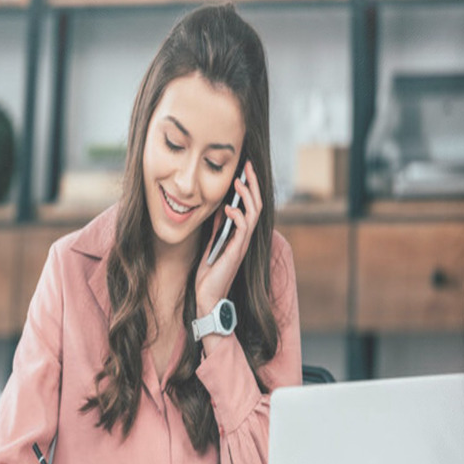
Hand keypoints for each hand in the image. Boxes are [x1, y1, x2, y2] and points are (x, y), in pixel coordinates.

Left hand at [195, 160, 262, 317]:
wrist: (207, 296)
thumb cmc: (209, 273)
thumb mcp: (212, 243)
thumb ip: (218, 227)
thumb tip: (219, 208)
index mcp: (240, 235)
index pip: (250, 207)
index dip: (249, 188)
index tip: (243, 170)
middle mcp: (245, 238)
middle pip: (256, 206)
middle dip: (252, 185)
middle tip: (247, 167)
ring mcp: (242, 245)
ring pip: (253, 215)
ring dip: (246, 197)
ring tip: (238, 182)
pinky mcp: (236, 252)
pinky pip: (243, 229)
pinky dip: (237, 216)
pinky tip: (228, 208)